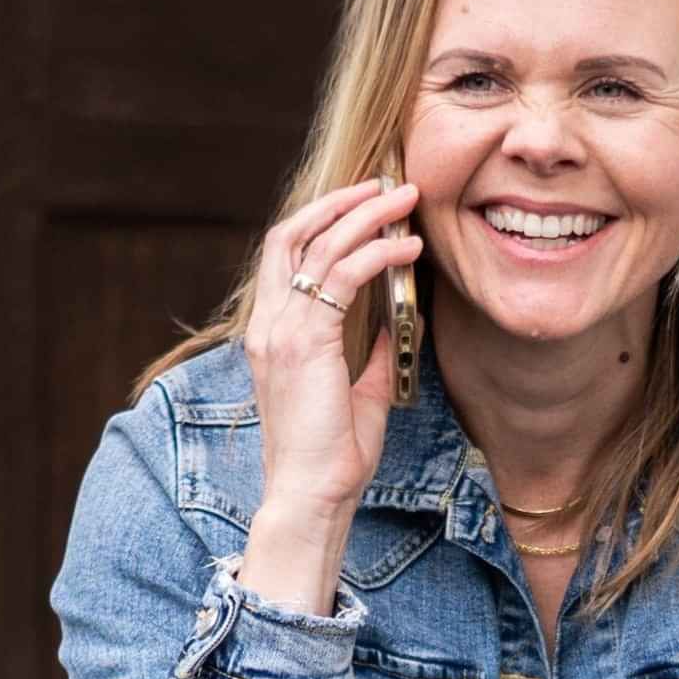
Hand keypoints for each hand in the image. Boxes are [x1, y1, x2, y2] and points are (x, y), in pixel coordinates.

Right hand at [244, 177, 422, 609]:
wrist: (312, 494)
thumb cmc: (332, 455)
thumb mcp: (359, 394)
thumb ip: (371, 354)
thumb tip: (396, 322)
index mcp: (272, 333)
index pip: (284, 251)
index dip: (322, 218)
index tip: (364, 204)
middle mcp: (268, 323)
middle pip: (293, 231)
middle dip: (340, 200)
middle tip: (387, 184)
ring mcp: (281, 330)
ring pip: (320, 243)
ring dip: (367, 214)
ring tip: (405, 199)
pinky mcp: (305, 341)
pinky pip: (344, 274)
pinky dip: (379, 252)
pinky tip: (409, 248)